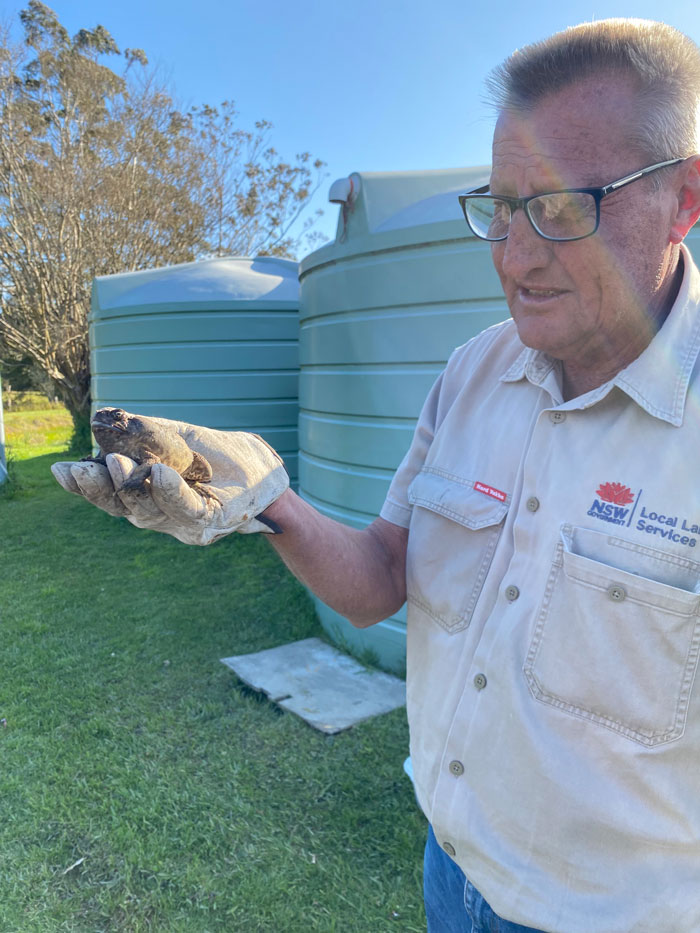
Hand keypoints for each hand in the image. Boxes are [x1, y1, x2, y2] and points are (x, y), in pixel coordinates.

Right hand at [51, 418, 288, 544]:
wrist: (263, 468)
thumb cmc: (217, 455)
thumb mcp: (176, 438)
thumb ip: (143, 435)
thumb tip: (104, 420)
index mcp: (145, 496)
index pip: (108, 496)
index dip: (84, 487)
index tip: (60, 470)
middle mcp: (160, 515)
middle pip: (122, 508)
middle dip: (99, 490)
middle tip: (79, 470)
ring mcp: (184, 523)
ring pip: (150, 511)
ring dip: (132, 486)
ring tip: (118, 463)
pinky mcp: (212, 522)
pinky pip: (188, 509)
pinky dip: (171, 492)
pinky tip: (160, 473)